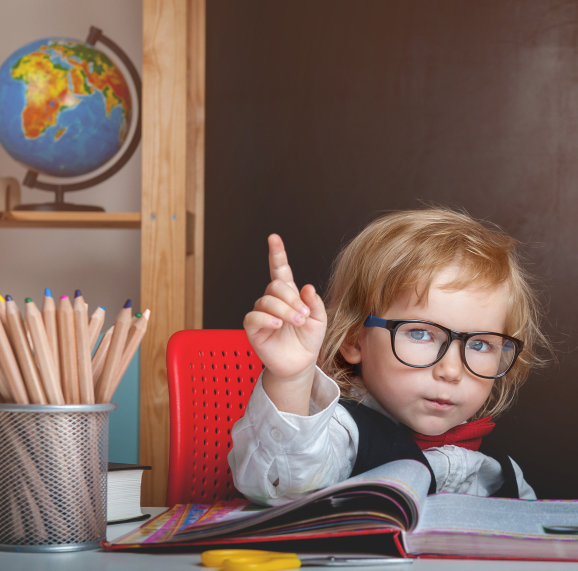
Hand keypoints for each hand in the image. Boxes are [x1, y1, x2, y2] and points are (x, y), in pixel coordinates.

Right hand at [244, 234, 326, 382]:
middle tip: (303, 315)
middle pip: (275, 285)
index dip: (277, 253)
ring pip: (266, 301)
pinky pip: (253, 317)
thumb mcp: (319, 319)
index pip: (280, 270)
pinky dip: (266, 319)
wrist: (300, 364)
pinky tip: (277, 325)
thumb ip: (314, 302)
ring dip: (284, 310)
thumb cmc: (308, 340)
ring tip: (296, 322)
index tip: (273, 238)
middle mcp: (273, 301)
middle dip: (291, 298)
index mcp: (289, 295)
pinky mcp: (254, 329)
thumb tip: (306, 287)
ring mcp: (262, 314)